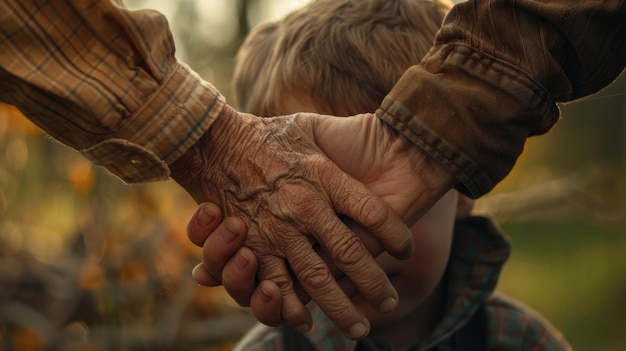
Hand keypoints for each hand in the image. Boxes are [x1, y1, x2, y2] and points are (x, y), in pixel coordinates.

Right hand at [170, 105, 413, 338]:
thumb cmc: (268, 134)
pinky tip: (309, 322)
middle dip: (375, 284)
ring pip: (319, 279)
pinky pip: (277, 285)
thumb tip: (377, 134)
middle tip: (389, 303)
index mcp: (325, 177)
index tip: (406, 250)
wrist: (214, 138)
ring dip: (342, 307)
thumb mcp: (310, 128)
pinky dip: (292, 307)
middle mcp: (306, 206)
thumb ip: (340, 137)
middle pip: (352, 254)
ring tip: (360, 327)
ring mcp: (279, 230)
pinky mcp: (253, 247)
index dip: (397, 235)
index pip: (374, 213)